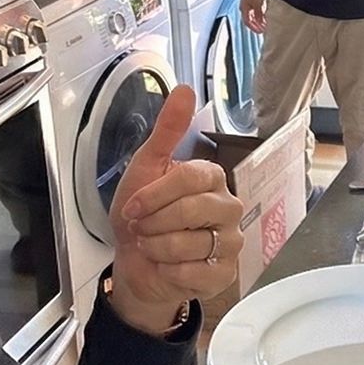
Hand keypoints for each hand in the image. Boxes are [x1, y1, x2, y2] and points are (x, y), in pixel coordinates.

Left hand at [109, 85, 243, 335]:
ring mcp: (230, 242)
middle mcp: (229, 208)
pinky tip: (166, 267)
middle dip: (154, 223)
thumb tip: (185, 90)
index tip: (133, 207)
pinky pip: (194, 273)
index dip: (154, 195)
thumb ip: (167, 131)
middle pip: (192, 211)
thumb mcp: (146, 168)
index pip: (190, 178)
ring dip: (157, 248)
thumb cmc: (141, 216)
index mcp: (212, 179)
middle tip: (142, 228)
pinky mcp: (224, 274)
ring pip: (190, 244)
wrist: (134, 263)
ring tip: (153, 246)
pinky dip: (169, 271)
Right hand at [241, 0, 266, 34]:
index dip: (254, 28)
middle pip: (249, 21)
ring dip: (257, 21)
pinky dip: (258, 16)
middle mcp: (244, 8)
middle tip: (263, 30)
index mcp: (244, 10)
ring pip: (251, 17)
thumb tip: (261, 23)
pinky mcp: (250, 2)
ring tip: (264, 25)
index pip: (247, 22)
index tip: (260, 32)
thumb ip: (260, 16)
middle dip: (256, 26)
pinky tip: (264, 18)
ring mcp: (247, 5)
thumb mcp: (259, 5)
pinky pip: (254, 12)